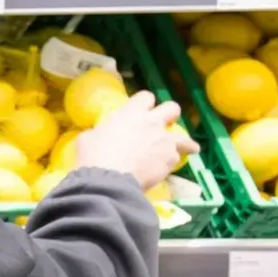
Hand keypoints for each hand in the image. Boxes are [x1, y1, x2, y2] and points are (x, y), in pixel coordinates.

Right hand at [74, 91, 198, 189]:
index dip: (145, 103)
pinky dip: (172, 162)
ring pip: (184, 137)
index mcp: (130, 113)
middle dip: (170, 114)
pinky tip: (169, 169)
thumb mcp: (88, 139)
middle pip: (172, 108)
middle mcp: (151, 122)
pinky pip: (177, 158)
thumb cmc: (94, 157)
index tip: (144, 110)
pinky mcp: (170, 158)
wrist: (109, 180)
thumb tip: (97, 136)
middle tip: (166, 123)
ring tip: (189, 148)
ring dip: (185, 143)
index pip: (145, 96)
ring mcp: (164, 140)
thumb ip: (99, 133)